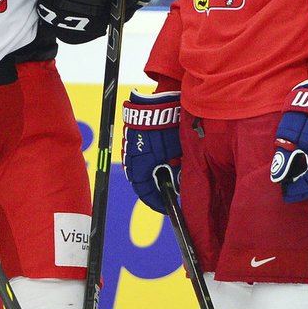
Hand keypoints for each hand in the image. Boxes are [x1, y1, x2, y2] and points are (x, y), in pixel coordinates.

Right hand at [121, 90, 181, 213]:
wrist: (158, 103)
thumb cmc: (168, 128)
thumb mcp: (177, 153)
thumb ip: (176, 171)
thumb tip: (179, 183)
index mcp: (140, 168)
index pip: (146, 194)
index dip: (158, 202)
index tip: (167, 206)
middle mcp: (130, 160)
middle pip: (142, 182)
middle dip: (156, 186)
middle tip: (170, 189)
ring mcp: (128, 148)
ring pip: (140, 168)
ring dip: (154, 171)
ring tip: (170, 169)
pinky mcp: (130, 137)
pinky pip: (139, 155)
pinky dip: (150, 159)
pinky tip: (163, 155)